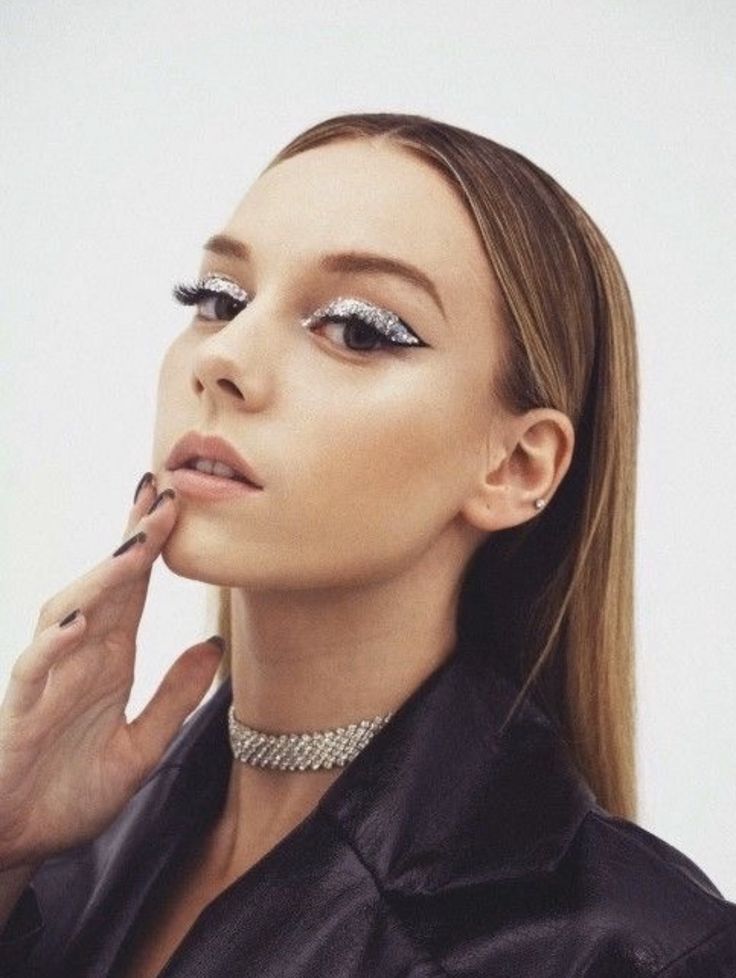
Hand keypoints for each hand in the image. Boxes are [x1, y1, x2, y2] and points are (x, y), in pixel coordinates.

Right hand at [0, 474, 223, 870]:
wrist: (20, 844)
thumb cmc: (73, 792)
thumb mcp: (143, 748)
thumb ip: (175, 696)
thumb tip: (216, 644)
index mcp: (111, 659)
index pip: (136, 590)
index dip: (153, 545)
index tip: (178, 501)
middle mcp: (80, 657)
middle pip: (107, 584)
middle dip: (133, 537)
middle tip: (161, 493)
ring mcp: (49, 678)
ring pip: (70, 610)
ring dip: (102, 577)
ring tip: (137, 547)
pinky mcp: (22, 710)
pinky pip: (36, 667)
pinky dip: (56, 643)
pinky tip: (81, 623)